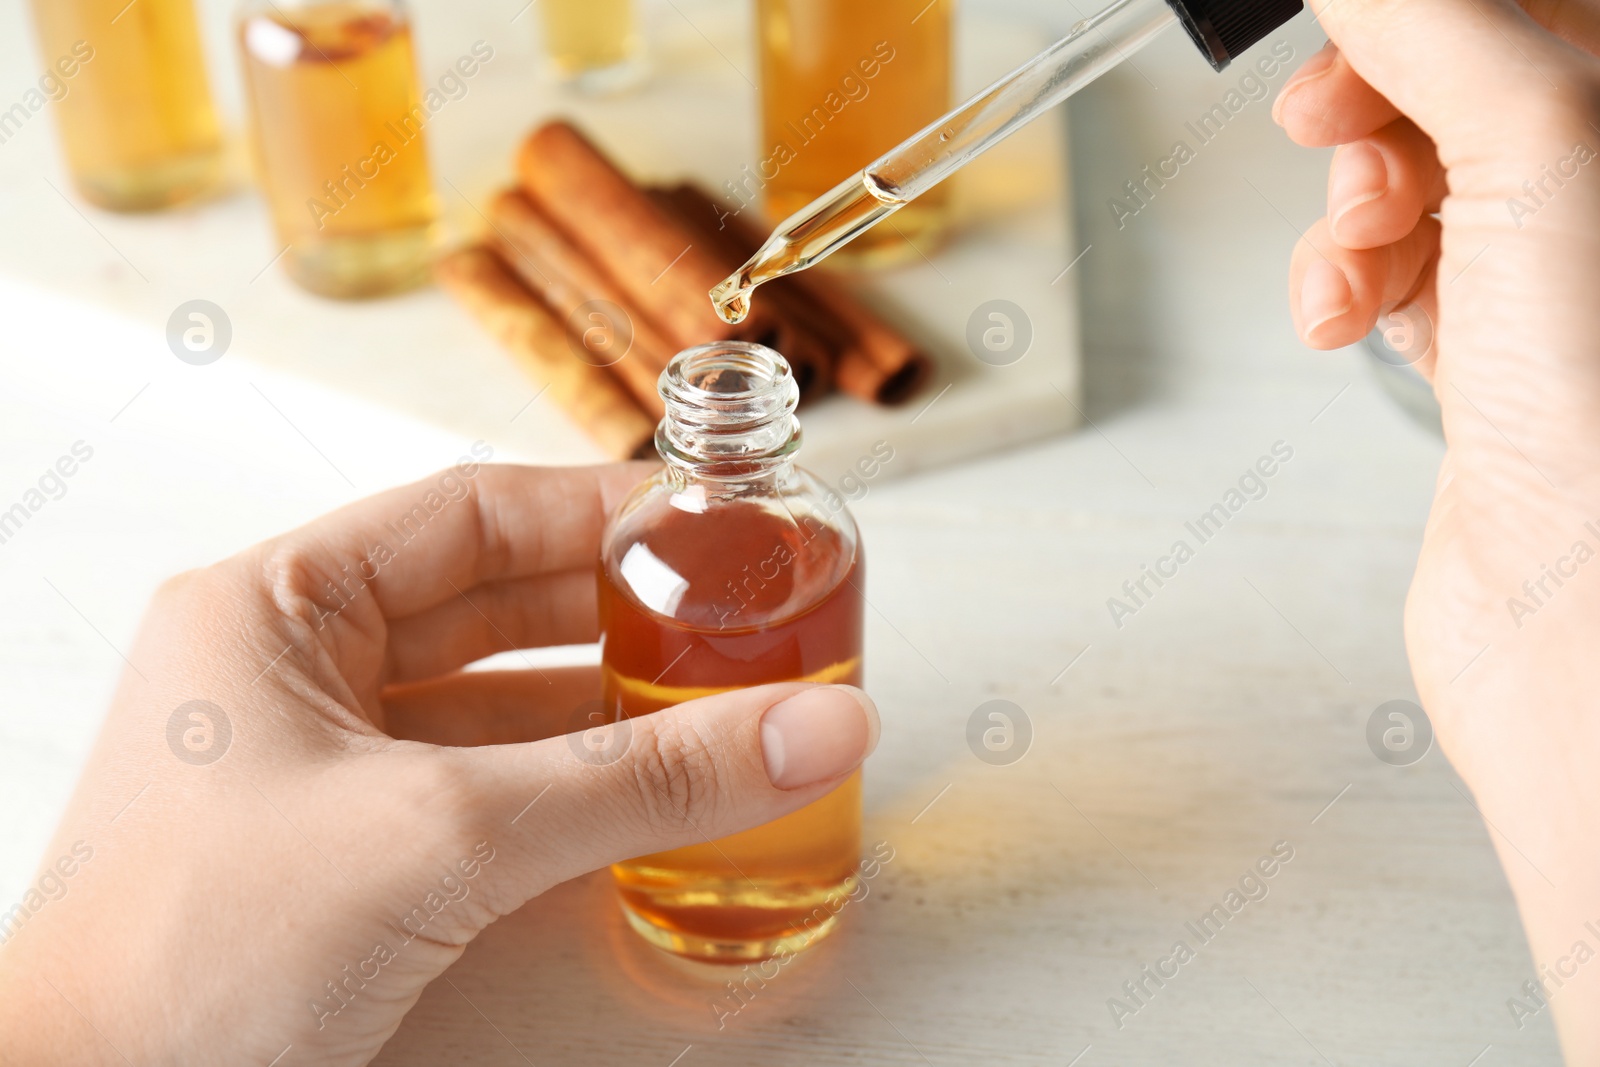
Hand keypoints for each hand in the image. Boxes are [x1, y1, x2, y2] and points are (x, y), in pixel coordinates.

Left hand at [0, 461, 878, 1065]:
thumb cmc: (195, 957)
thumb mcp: (448, 835)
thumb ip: (643, 777)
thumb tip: (814, 727)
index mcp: (273, 608)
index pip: (467, 514)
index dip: (597, 509)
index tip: (708, 523)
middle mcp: (288, 672)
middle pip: (489, 605)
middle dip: (616, 612)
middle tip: (733, 615)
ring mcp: (315, 770)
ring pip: (492, 705)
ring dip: (603, 706)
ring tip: (717, 700)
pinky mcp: (344, 857)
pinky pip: (481, 791)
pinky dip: (567, 788)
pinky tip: (647, 796)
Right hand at [1277, 0, 1599, 1052]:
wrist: (1582, 629)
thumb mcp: (1540, 148)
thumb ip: (1439, 28)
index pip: (1543, 14)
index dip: (1435, 16)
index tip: (1353, 27)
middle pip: (1473, 78)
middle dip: (1382, 101)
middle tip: (1331, 122)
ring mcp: (1560, 276)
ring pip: (1420, 173)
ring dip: (1353, 205)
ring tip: (1355, 254)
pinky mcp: (1492, 349)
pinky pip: (1396, 265)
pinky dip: (1345, 279)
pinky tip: (1341, 313)